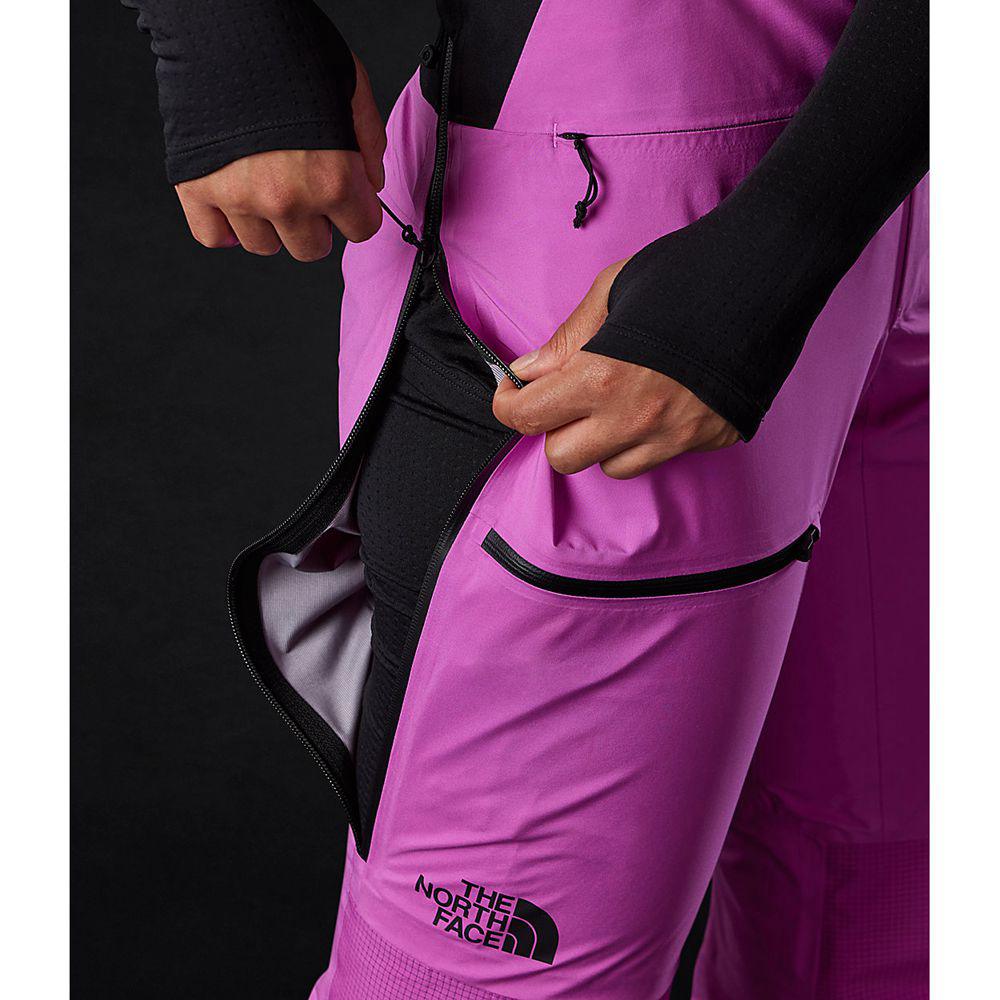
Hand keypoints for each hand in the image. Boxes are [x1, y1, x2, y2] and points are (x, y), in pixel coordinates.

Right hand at [175, 54, 385, 259]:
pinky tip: (232, 201)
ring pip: (264, 245)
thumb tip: (370, 184)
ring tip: (266, 184)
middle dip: (315, 222)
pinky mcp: (197, 189)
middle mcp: (286, 198)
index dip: (355, 209)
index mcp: (331, 178)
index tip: (345, 194)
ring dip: (270, 224)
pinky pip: (212, 236)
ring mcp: (239, 198)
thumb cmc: (290, 47)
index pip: (361, 229)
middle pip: (312, 247)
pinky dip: (222, 225)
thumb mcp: (352, 87)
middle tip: (304, 187)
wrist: (223, 21)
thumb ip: (369, 143)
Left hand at [492, 260, 739, 478]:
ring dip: (602, 440)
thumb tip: (530, 369)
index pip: (527, 418)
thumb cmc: (691, 271)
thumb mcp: (614, 289)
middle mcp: (635, 419)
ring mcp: (675, 436)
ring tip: (621, 398)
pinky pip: (660, 456)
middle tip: (568, 396)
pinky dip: (648, 438)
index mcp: (602, 377)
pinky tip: (663, 399)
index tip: (514, 390)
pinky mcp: (709, 440)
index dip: (509, 404)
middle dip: (555, 429)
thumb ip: (567, 338)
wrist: (774, 275)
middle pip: (562, 458)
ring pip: (610, 467)